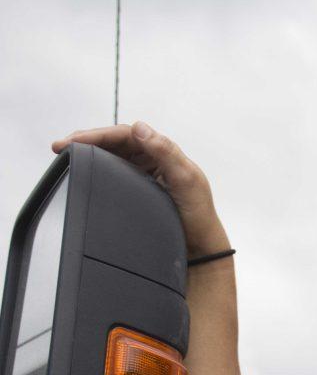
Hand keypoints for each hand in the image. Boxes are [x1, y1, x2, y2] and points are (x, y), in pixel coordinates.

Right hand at [51, 122, 231, 257]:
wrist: (199, 246)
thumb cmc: (198, 214)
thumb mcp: (186, 181)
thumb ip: (166, 153)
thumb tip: (140, 127)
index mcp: (165, 152)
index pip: (126, 134)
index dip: (98, 134)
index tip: (74, 140)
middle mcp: (153, 159)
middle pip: (114, 142)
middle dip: (86, 141)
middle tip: (59, 147)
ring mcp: (144, 174)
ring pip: (111, 156)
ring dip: (88, 153)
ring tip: (64, 155)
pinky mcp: (138, 189)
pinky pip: (113, 173)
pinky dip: (96, 169)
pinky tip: (82, 172)